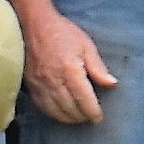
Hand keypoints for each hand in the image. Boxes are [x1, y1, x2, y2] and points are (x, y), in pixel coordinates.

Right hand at [12, 0, 110, 125]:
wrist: (34, 25)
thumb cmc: (63, 33)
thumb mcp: (86, 46)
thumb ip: (98, 68)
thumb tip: (112, 84)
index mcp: (70, 69)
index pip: (83, 98)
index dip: (92, 111)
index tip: (99, 118)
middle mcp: (54, 80)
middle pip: (70, 108)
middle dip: (82, 116)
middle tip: (90, 117)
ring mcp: (40, 84)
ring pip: (55, 111)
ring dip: (68, 118)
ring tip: (79, 118)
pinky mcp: (31, 85)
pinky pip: (42, 106)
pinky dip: (53, 114)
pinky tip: (61, 113)